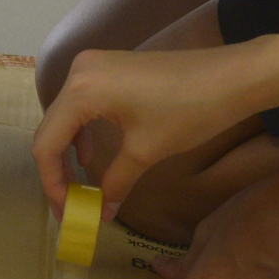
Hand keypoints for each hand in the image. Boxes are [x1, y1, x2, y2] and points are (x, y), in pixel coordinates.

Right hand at [33, 42, 272, 215]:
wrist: (231, 76)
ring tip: (78, 184)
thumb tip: (101, 213)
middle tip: (69, 204)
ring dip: (67, 151)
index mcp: (81, 90)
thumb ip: (115, 182)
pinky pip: (82, 102)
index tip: (66, 212)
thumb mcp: (146, 151)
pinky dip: (82, 130)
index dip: (52, 183)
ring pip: (65, 115)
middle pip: (52, 128)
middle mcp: (78, 71)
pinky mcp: (108, 66)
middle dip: (57, 169)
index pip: (47, 143)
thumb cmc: (188, 111)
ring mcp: (93, 65)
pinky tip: (91, 152)